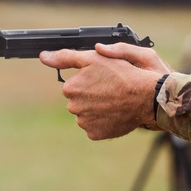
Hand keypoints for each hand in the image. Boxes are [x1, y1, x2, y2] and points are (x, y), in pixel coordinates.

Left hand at [39, 44, 170, 139]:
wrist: (146, 98)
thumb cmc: (123, 75)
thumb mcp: (94, 58)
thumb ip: (66, 57)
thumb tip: (43, 56)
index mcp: (70, 88)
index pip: (73, 86)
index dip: (89, 82)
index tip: (104, 80)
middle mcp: (73, 107)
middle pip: (79, 102)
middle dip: (92, 97)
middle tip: (111, 91)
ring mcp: (84, 123)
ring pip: (87, 115)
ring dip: (97, 110)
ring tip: (115, 103)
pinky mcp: (96, 134)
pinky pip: (95, 128)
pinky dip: (103, 122)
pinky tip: (115, 114)